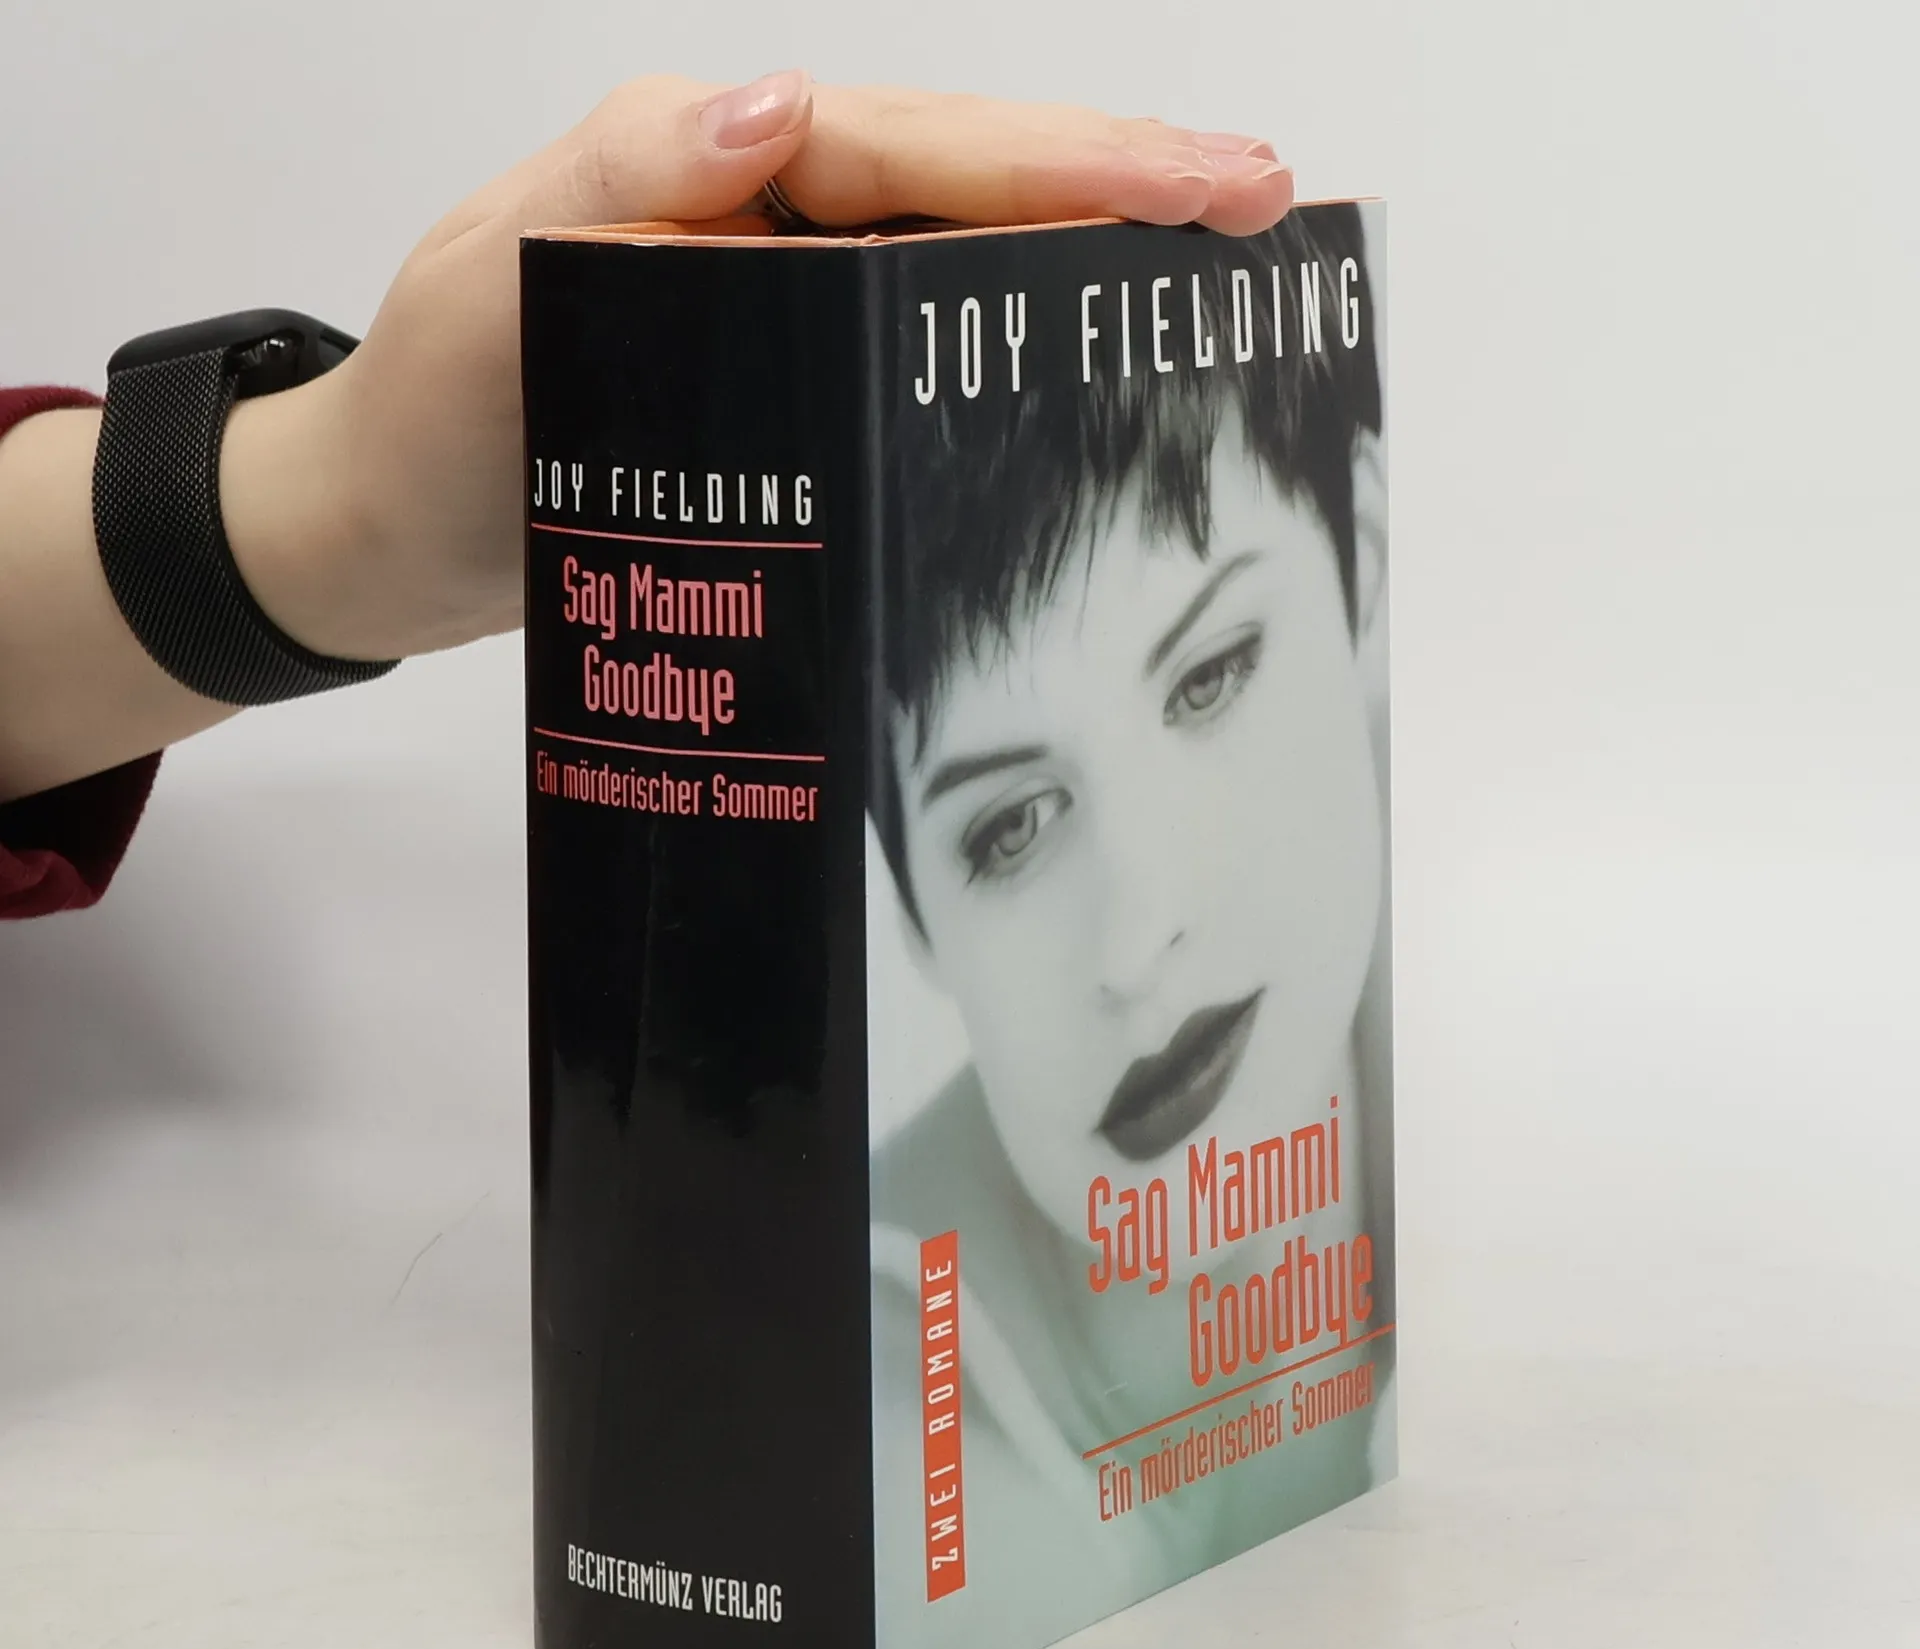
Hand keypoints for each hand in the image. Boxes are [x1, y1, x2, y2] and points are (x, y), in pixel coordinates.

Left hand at [224, 73, 1294, 663]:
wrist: (389, 537)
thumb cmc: (428, 416)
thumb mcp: (491, 284)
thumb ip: (624, 182)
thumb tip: (785, 107)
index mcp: (714, 172)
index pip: (921, 149)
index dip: (1071, 160)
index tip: (1209, 178)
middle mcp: (768, 225)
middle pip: (974, 188)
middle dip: (1126, 188)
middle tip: (1271, 208)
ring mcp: (788, 314)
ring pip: (965, 270)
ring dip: (1092, 268)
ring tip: (1225, 280)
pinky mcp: (791, 401)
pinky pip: (921, 363)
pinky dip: (1012, 362)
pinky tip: (1093, 385)